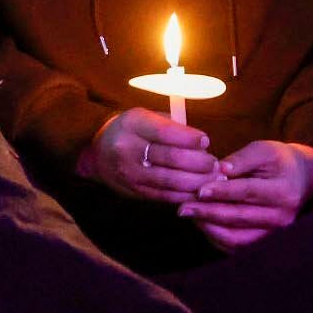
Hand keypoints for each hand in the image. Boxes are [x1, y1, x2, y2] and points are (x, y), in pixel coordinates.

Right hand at [75, 109, 220, 205]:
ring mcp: (130, 173)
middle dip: (199, 163)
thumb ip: (171, 125)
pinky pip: (163, 196)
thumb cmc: (131, 130)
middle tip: (215, 164)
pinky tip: (197, 192)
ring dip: (196, 182)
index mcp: (133, 124)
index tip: (206, 141)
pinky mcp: (134, 191)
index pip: (165, 132)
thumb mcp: (145, 116)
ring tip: (213, 179)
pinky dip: (183, 195)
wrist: (97, 151)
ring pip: (169, 181)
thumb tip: (200, 142)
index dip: (189, 139)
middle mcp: (129, 148)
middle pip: (171, 158)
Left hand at [181, 140, 312, 249]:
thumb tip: (219, 169)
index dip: (222, 192)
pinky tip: (203, 224)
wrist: (301, 179)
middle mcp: (281, 217)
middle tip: (183, 208)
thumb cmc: (279, 161)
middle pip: (239, 218)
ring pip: (237, 239)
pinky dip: (217, 238)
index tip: (199, 190)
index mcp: (283, 191)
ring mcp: (274, 234)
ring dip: (210, 229)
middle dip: (208, 213)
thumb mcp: (264, 150)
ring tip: (191, 215)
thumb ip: (242, 159)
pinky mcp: (266, 243)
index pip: (247, 192)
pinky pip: (238, 247)